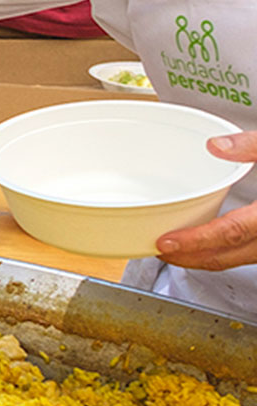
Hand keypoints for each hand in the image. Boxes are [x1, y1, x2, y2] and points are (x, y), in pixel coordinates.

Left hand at [156, 132, 256, 270]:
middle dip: (191, 259)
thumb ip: (255, 146)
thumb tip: (215, 146)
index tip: (165, 244)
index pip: (232, 233)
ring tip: (177, 250)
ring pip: (241, 260)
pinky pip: (252, 253)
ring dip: (208, 259)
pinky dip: (228, 252)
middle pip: (230, 257)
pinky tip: (212, 242)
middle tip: (158, 252)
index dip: (196, 242)